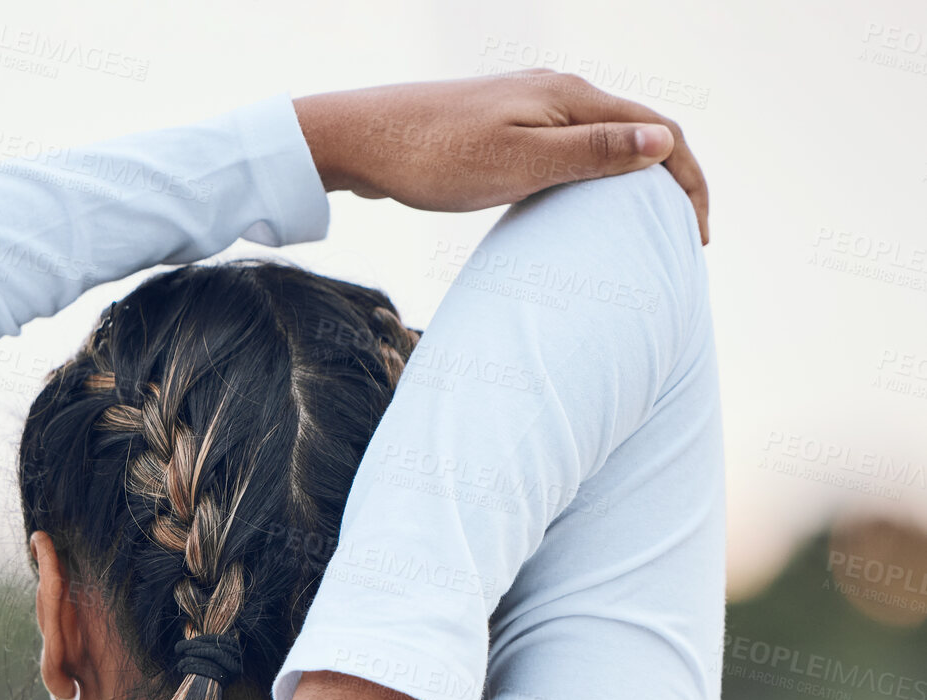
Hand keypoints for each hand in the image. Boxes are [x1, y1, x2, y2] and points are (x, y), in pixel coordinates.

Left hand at [294, 72, 709, 242]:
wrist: (363, 140)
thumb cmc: (435, 156)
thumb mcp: (520, 162)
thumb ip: (591, 153)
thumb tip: (663, 144)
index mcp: (571, 97)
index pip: (659, 132)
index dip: (688, 182)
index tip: (699, 237)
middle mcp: (557, 94)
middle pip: (636, 134)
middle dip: (668, 184)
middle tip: (680, 243)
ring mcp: (528, 109)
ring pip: (601, 144)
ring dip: (629, 185)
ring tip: (641, 234)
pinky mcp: (502, 130)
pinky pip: (565, 154)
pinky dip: (588, 184)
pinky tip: (578, 216)